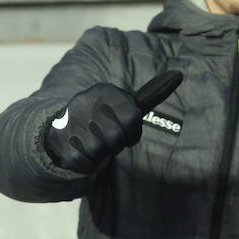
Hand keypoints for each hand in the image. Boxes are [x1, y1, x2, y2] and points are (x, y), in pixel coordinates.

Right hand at [43, 71, 182, 173]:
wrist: (62, 130)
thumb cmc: (105, 118)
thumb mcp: (127, 103)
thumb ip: (152, 93)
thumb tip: (179, 74)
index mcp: (104, 91)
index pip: (132, 119)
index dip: (132, 133)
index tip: (125, 132)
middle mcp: (84, 101)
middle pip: (117, 137)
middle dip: (117, 144)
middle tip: (108, 140)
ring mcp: (70, 121)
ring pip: (102, 150)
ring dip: (103, 154)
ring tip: (95, 144)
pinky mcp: (60, 141)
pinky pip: (87, 163)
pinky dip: (91, 165)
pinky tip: (84, 153)